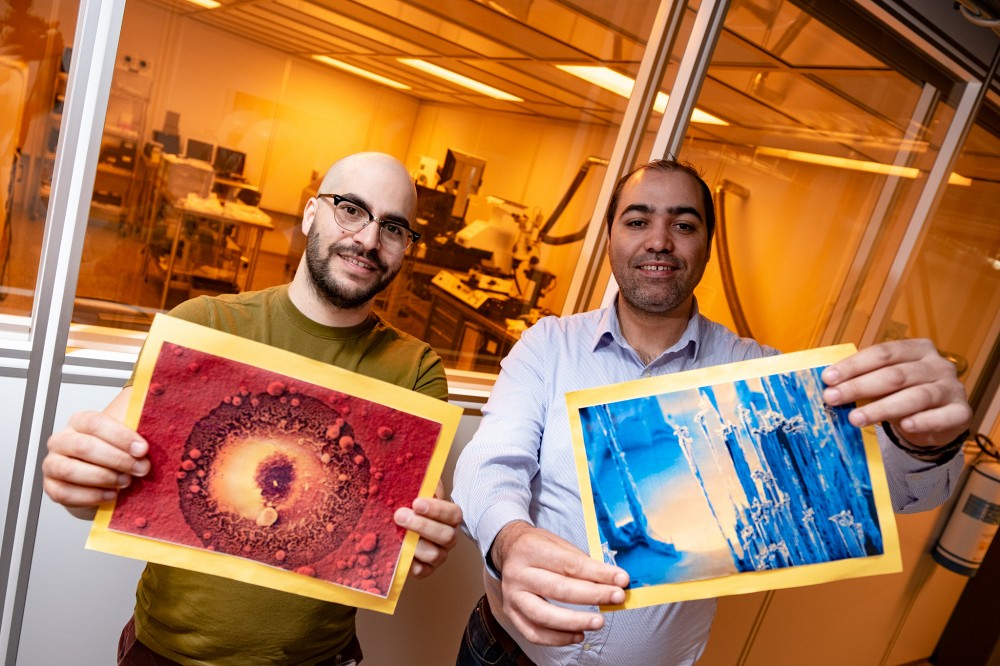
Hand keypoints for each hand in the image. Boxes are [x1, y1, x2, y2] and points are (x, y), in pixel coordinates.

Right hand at [41, 390, 149, 518]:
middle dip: (117, 459)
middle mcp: (62, 441)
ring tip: (126, 482)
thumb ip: (139, 423)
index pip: (95, 423)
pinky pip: (65, 493)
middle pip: (84, 446)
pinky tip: (111, 495)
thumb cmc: (118, 452)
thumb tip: (158, 408)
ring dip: (103, 477)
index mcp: (80, 422)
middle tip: (141, 468)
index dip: (120, 436)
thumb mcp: (130, 436)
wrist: (104, 478)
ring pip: (70, 470)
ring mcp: (53, 464)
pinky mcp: (52, 487)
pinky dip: (91, 496)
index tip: (143, 449)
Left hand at [394, 481, 460, 577]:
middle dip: (422, 526)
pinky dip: (410, 563)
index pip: (453, 514)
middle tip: (400, 516)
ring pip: (435, 555)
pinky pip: (422, 571)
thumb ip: (422, 480)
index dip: (437, 509)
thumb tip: (421, 463)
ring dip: (415, 545)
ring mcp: (438, 555)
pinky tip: (399, 552)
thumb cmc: (409, 504)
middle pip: (446, 536)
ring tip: (398, 535)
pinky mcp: (425, 569)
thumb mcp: (417, 489)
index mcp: (449, 517)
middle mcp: (448, 537)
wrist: (397, 523)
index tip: (416, 502)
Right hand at [490, 521, 628, 645]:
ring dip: (575, 621)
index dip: (598, 573)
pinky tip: (577, 635)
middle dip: (593, 595)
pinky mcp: (510, 613)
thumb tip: (610, 580)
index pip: (569, 564)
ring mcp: (512, 595)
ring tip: (598, 622)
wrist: (507, 549)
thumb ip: (581, 561)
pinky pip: (534, 633)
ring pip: (544, 616)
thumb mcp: (557, 543)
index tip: (620, 579)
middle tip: (616, 598)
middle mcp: (518, 573)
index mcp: (531, 550)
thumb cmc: (537, 546)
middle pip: (558, 589)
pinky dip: (557, 638)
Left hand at [821, 339, 971, 448]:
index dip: (854, 365)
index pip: (883, 353)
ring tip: (855, 419)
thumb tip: (829, 385)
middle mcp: (937, 365)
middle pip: (895, 374)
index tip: (828, 378)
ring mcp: (952, 388)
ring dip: (881, 408)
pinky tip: (905, 426)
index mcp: (917, 349)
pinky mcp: (961, 412)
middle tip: (832, 398)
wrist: (939, 421)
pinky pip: (941, 417)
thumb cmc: (906, 394)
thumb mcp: (886, 383)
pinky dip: (922, 421)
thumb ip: (865, 379)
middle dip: (859, 387)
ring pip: (915, 396)